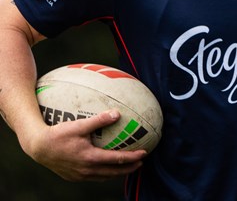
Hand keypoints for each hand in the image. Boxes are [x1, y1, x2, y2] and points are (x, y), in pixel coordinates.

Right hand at [24, 109, 146, 180]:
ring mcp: (79, 175)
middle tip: (141, 163)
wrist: (37, 147)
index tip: (144, 153)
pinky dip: (104, 173)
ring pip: (103, 177)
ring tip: (127, 167)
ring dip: (117, 172)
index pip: (117, 160)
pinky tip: (106, 167)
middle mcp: (86, 170)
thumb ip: (99, 120)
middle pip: (113, 172)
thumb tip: (117, 113)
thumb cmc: (58, 134)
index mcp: (90, 158)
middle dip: (129, 168)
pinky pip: (93, 177)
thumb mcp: (79, 125)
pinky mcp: (72, 176)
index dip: (132, 157)